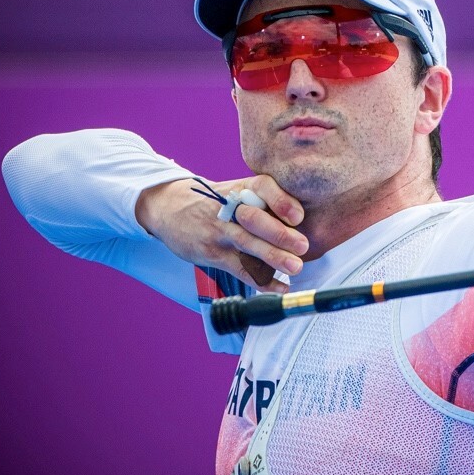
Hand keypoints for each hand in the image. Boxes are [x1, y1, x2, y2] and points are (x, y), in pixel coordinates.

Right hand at [135, 175, 308, 292]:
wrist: (170, 208)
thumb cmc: (216, 201)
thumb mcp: (237, 190)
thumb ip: (266, 201)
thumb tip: (302, 221)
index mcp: (241, 189)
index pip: (262, 187)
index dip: (280, 201)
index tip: (298, 216)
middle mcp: (229, 209)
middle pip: (254, 220)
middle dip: (279, 234)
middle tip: (302, 246)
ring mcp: (219, 232)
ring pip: (247, 245)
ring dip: (272, 258)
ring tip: (295, 267)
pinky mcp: (213, 254)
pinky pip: (239, 268)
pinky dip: (260, 280)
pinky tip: (279, 287)